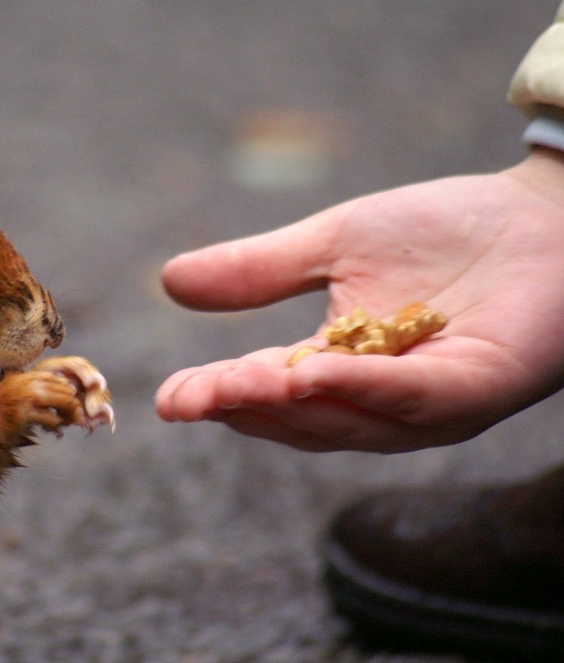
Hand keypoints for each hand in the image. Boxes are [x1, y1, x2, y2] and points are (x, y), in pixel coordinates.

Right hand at [156, 148, 563, 451]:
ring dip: (289, 406)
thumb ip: (259, 269)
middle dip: (242, 407)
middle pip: (298, 418)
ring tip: (235, 386)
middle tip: (188, 398)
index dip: (216, 397)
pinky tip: (312, 374)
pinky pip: (412, 399)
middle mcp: (378, 402)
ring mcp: (428, 405)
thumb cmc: (443, 232)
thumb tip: (169, 280)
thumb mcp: (332, 245)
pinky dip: (360, 389)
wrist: (543, 214)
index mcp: (338, 370)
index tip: (165, 400)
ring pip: (347, 421)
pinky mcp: (477, 390)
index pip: (266, 390)